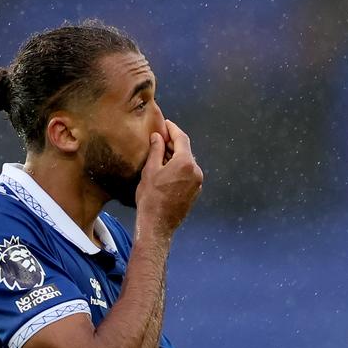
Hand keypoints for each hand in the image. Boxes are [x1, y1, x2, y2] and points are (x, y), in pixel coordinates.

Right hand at [135, 119, 202, 233]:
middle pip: (185, 151)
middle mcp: (196, 171)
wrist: (157, 224)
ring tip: (161, 154)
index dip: (173, 129)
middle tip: (160, 138)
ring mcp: (197, 183)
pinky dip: (179, 169)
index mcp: (186, 163)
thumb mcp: (150, 170)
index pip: (181, 138)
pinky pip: (188, 175)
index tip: (166, 123)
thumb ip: (156, 150)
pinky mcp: (195, 193)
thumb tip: (158, 137)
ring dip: (175, 157)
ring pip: (187, 163)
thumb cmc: (151, 197)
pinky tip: (167, 170)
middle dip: (173, 143)